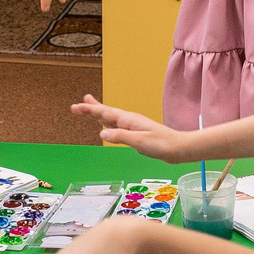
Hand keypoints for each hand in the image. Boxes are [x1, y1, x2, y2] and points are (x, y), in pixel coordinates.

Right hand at [70, 94, 190, 161]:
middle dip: (91, 108)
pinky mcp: (136, 133)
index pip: (105, 113)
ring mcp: (133, 126)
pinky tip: (106, 124)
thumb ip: (121, 136)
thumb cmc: (161, 144)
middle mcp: (129, 121)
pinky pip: (117, 125)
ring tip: (89, 106)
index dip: (89, 110)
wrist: (178, 148)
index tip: (76, 107)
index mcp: (129, 120)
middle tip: (76, 105)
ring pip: (111, 118)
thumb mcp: (139, 141)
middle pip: (106, 112)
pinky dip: (108, 122)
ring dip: (99, 113)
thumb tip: (102, 132)